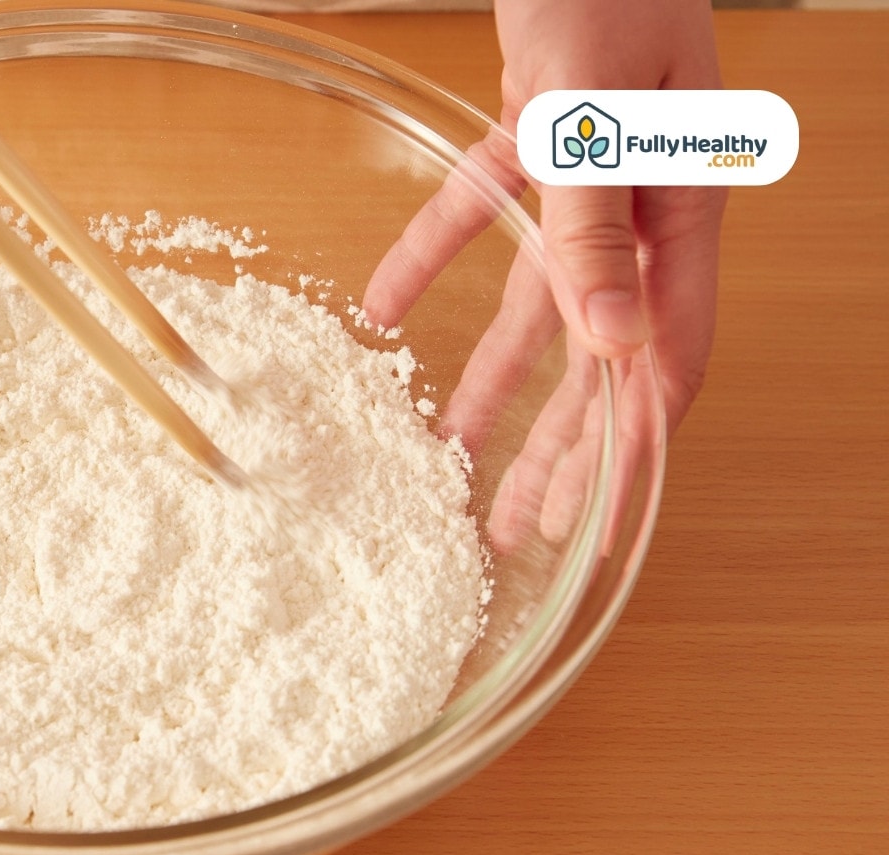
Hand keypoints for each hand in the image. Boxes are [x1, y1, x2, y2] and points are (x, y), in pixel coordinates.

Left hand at [362, 0, 726, 549]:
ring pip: (542, 304)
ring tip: (459, 453)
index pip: (665, 357)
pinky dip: (432, 256)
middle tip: (525, 527)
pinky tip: (385, 308)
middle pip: (600, 354)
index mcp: (680, 214)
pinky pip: (481, 216)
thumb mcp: (597, 117)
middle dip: (563, 444)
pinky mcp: (533, 141)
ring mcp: (588, 179)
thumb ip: (599, 227)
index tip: (597, 521)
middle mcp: (640, 209)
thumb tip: (609, 341)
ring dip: (500, 379)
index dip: (631, 446)